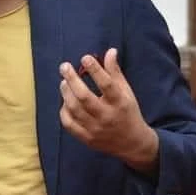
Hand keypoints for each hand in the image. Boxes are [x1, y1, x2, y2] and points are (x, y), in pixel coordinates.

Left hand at [59, 48, 158, 172]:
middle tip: (64, 66)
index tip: (85, 57)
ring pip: (75, 110)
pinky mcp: (87, 138)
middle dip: (72, 79)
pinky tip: (65, 101)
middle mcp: (107, 116)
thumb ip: (115, 72)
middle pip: (85, 97)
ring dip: (66, 93)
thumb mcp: (126, 91)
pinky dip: (64, 111)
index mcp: (120, 103)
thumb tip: (110, 51)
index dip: (95, 70)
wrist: (132, 143)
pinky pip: (69, 124)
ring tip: (63, 82)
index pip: (106, 84)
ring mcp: (95, 129)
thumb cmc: (127, 112)